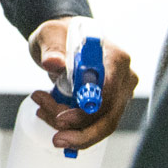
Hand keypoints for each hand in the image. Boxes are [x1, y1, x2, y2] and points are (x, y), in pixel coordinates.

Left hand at [28, 16, 138, 152]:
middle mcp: (124, 78)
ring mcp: (120, 94)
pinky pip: (95, 125)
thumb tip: (53, 62)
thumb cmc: (60, 35)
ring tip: (42, 112)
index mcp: (116, 58)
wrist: (63, 40)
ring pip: (101, 125)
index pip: (108, 93)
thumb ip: (52, 48)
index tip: (60, 117)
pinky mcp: (111, 105)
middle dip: (78, 129)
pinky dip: (73, 127)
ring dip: (71, 129)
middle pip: (108, 116)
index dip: (86, 111)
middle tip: (52, 132)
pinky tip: (50, 115)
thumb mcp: (50, 35)